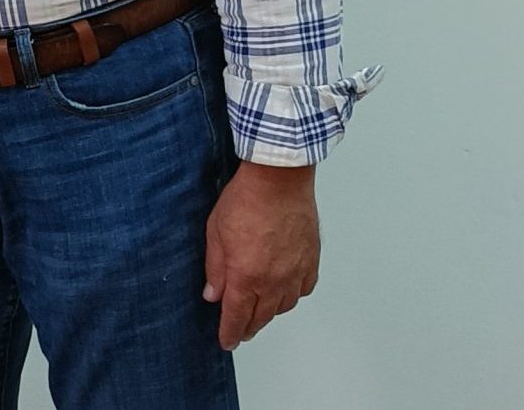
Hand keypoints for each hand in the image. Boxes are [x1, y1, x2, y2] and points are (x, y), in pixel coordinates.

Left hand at [203, 162, 319, 349]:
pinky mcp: (310, 262)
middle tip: (241, 331)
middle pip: (260, 316)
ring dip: (269, 312)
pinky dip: (291, 295)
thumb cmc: (245, 199)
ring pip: (283, 307)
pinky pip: (302, 290)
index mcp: (245, 276)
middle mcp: (273, 282)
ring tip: (259, 311)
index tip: (226, 342)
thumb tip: (213, 294)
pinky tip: (284, 292)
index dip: (230, 332)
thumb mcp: (215, 231)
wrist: (279, 181)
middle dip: (248, 327)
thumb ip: (215, 267)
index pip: (236, 316)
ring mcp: (295, 273)